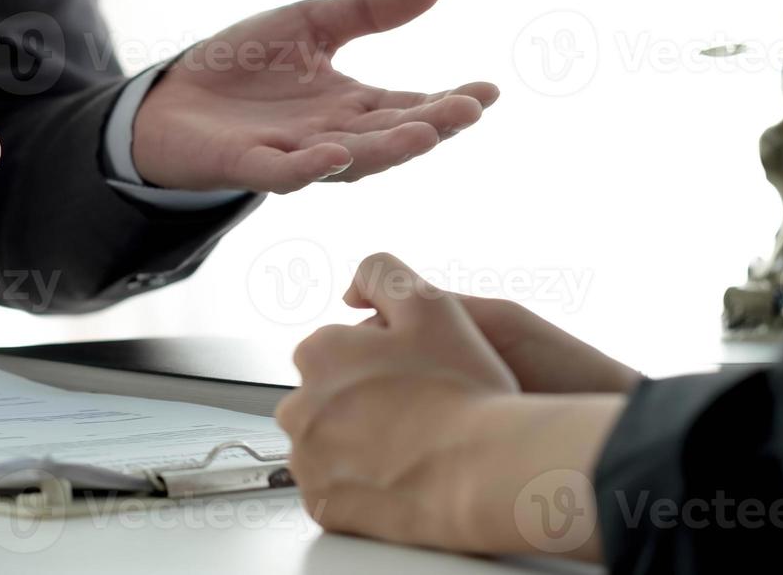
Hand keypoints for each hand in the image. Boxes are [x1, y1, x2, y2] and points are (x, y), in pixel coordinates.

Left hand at [132, 0, 496, 192]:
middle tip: (471, 111)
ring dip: (385, 150)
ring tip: (426, 135)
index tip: (491, 91)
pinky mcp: (245, 164)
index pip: (411, 107)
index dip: (450, 102)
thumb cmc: (244, 68)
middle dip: (431, 126)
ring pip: (347, 158)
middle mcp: (332, 136)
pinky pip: (281, 171)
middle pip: (389, 136)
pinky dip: (308, 167)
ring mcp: (291, 154)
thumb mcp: (311, 24)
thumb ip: (369, 8)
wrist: (171, 100)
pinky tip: (335, 152)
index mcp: (352, 106)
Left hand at [277, 254, 622, 558]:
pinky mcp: (324, 507)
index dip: (383, 361)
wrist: (484, 471)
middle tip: (419, 413)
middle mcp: (298, 407)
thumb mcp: (428, 302)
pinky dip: (362, 487)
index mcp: (317, 354)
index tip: (415, 376)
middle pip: (330, 398)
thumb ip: (382, 275)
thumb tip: (349, 290)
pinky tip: (401, 479)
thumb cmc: (461, 389)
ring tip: (414, 447)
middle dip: (363, 402)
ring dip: (361, 444)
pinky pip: (338, 491)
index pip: (340, 351)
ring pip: (331, 444)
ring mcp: (308, 462)